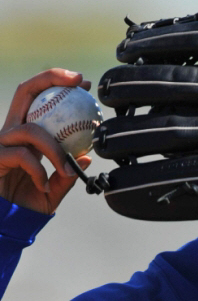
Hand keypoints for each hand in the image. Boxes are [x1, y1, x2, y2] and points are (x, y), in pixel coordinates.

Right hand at [0, 69, 92, 214]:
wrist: (3, 222)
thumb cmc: (25, 205)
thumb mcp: (52, 191)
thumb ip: (66, 176)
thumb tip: (86, 159)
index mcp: (25, 134)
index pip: (39, 100)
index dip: (58, 85)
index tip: (83, 83)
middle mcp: (11, 132)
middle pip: (26, 91)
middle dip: (51, 78)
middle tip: (78, 82)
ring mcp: (0, 142)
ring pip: (31, 130)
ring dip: (55, 149)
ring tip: (67, 169)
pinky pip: (23, 156)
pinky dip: (39, 171)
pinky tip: (45, 185)